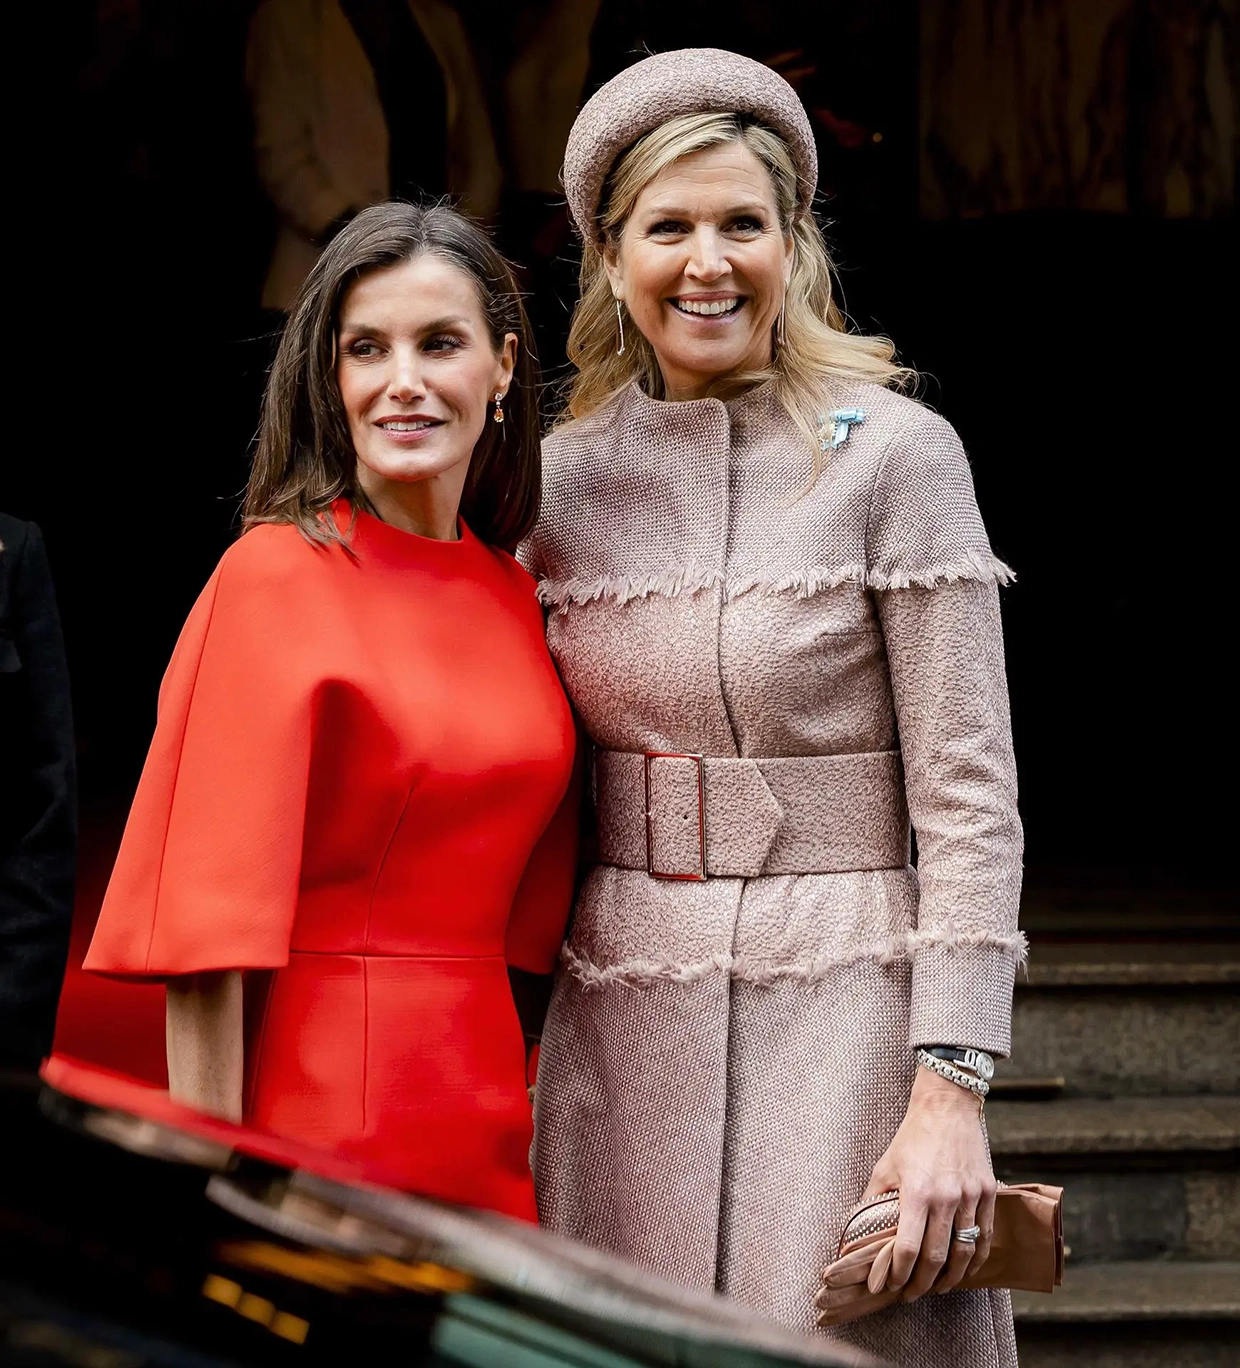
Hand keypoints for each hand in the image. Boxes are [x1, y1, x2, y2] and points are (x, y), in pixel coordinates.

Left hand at [863, 1066, 995, 1299]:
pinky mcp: (988, 1192)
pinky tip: (965, 1269)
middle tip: (912, 1294)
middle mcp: (946, 1197)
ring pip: (965, 1252)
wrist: (946, 1108)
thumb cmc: (911, 1138)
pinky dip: (976, 1259)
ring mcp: (970, 1195)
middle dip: (922, 1283)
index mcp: (916, 1192)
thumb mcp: (884, 1167)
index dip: (898, 1274)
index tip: (890, 1286)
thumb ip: (872, 1201)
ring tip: (938, 1288)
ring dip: (951, 1278)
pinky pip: (986, 1236)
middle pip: (937, 1257)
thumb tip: (855, 1232)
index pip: (908, 1248)